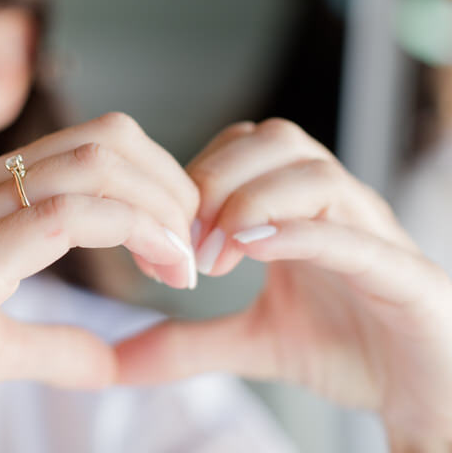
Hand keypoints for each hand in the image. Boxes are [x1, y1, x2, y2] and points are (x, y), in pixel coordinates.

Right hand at [0, 113, 198, 450]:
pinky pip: (67, 213)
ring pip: (98, 164)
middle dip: (171, 184)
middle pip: (108, 139)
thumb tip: (108, 361)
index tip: (178, 244)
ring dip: (163, 206)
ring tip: (183, 262)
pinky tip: (159, 271)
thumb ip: (48, 345)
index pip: (92, 150)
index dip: (153, 185)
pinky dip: (133, 230)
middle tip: (194, 246)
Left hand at [115, 119, 451, 448]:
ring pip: (317, 175)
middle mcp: (340, 207)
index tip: (166, 226)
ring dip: (252, 204)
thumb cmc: (348, 349)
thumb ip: (189, 342)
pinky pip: (357, 239)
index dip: (198, 173)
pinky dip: (301, 234)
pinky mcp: (407, 279)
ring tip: (217, 254)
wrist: (424, 397)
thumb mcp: (254, 342)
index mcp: (303, 207)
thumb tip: (118, 359)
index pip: (245, 144)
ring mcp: (376, 237)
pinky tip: (256, 249)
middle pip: (277, 141)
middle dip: (217, 178)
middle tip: (187, 236)